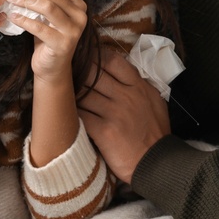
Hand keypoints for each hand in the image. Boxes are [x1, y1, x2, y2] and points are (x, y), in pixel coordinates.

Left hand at [0, 0, 87, 81]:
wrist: (52, 67)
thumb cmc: (47, 37)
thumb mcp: (48, 15)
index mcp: (78, 5)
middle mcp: (80, 15)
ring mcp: (73, 30)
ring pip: (48, 7)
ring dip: (24, 0)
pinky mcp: (63, 44)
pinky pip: (40, 28)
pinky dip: (24, 20)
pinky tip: (13, 16)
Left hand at [78, 53, 170, 183]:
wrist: (157, 162)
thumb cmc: (156, 133)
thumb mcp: (155, 102)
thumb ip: (139, 86)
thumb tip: (123, 74)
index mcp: (138, 87)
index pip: (113, 61)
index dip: (95, 56)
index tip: (85, 57)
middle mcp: (126, 96)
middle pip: (93, 73)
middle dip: (77, 71)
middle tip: (66, 72)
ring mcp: (114, 113)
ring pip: (83, 93)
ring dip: (71, 92)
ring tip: (61, 92)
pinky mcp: (104, 131)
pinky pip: (81, 115)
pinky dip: (72, 112)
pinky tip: (66, 113)